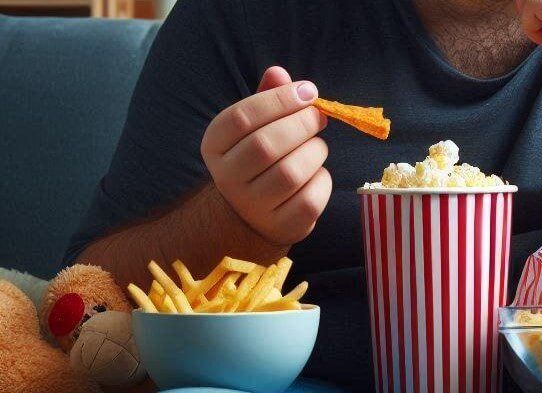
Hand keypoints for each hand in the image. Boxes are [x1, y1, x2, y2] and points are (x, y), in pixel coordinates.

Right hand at [201, 66, 330, 245]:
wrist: (253, 214)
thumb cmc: (259, 159)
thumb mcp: (256, 126)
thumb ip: (267, 98)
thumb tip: (278, 73)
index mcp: (215, 146)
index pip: (242, 118)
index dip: (279, 99)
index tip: (307, 90)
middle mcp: (227, 178)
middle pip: (266, 145)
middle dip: (302, 124)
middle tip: (318, 117)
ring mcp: (252, 207)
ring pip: (291, 173)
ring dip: (315, 151)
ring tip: (316, 146)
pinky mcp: (281, 226)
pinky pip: (310, 198)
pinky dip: (322, 180)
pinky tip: (316, 174)